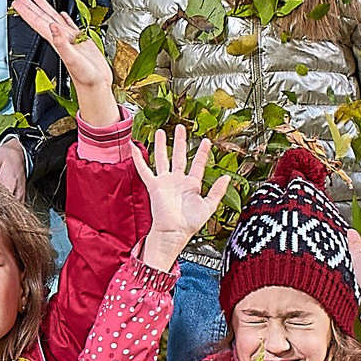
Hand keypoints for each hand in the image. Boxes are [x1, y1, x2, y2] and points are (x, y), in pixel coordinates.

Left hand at [11, 0, 117, 128]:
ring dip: (44, 8)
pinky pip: (69, 25)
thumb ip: (61, 42)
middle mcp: (60, 38)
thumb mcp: (72, 58)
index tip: (17, 2)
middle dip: (30, 6)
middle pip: (42, 18)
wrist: (96, 85)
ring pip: (53, 18)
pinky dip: (64, 18)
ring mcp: (70, 39)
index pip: (37, 22)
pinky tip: (61, 13)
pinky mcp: (80, 40)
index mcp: (55, 41)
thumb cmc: (85, 76)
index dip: (27, 11)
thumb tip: (52, 26)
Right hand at [132, 128, 230, 270]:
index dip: (202, 153)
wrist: (174, 232)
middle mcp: (177, 181)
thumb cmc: (189, 224)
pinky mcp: (154, 185)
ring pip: (162, 158)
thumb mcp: (209, 206)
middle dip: (180, 142)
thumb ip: (217, 191)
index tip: (206, 141)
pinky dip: (139, 159)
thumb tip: (226, 177)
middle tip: (181, 128)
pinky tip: (134, 148)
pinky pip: (144, 169)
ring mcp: (165, 182)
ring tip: (161, 131)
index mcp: (191, 185)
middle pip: (178, 156)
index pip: (197, 164)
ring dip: (162, 145)